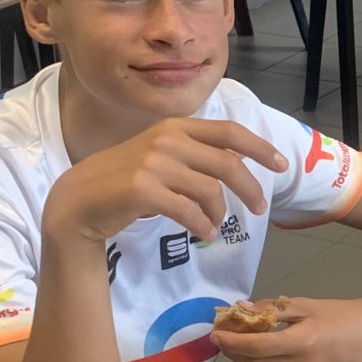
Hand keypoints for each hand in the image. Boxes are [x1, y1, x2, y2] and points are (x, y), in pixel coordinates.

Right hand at [43, 119, 286, 245]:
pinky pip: (189, 212)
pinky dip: (203, 226)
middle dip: (250, 189)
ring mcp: (154, 163)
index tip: (281, 164)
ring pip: (210, 191)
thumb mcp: (162, 156)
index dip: (260, 147)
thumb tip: (239, 163)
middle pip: (227, 164)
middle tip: (259, 209)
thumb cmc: (125, 179)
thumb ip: (196, 155)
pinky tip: (204, 235)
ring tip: (215, 227)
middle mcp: (167, 139)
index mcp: (175, 126)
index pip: (229, 132)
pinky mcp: (143, 189)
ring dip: (220, 214)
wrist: (79, 199)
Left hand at [211, 296, 361, 361]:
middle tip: (224, 337)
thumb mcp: (305, 305)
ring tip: (239, 344)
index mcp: (301, 343)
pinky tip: (261, 353)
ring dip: (246, 361)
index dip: (231, 342)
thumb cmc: (339, 314)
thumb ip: (272, 308)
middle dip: (234, 353)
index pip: (255, 347)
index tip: (214, 333)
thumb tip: (241, 308)